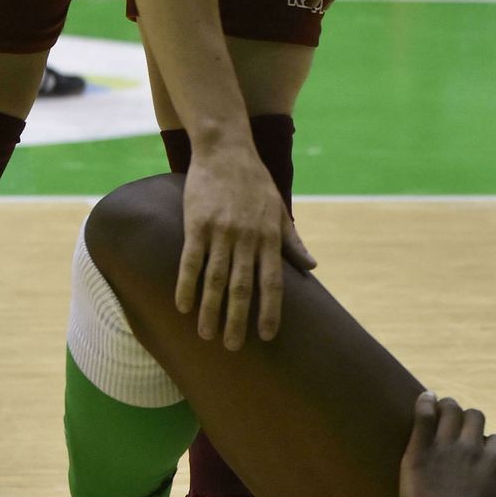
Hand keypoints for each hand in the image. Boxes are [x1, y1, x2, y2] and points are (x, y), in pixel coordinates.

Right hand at [177, 142, 315, 348]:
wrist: (226, 150)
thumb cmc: (255, 182)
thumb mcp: (279, 210)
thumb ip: (293, 242)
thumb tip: (313, 267)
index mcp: (269, 237)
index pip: (272, 282)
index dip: (270, 310)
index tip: (268, 335)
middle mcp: (246, 238)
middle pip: (242, 287)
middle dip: (238, 319)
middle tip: (233, 347)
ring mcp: (220, 231)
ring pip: (215, 279)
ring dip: (210, 310)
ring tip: (206, 335)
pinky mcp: (196, 224)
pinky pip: (190, 260)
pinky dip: (186, 284)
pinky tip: (182, 306)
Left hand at [400, 393, 495, 496]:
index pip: (495, 440)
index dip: (486, 445)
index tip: (478, 454)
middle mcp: (473, 448)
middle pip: (474, 417)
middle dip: (467, 420)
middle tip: (456, 428)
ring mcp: (446, 447)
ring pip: (451, 411)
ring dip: (447, 408)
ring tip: (439, 410)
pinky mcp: (420, 452)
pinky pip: (423, 417)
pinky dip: (424, 404)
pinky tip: (424, 399)